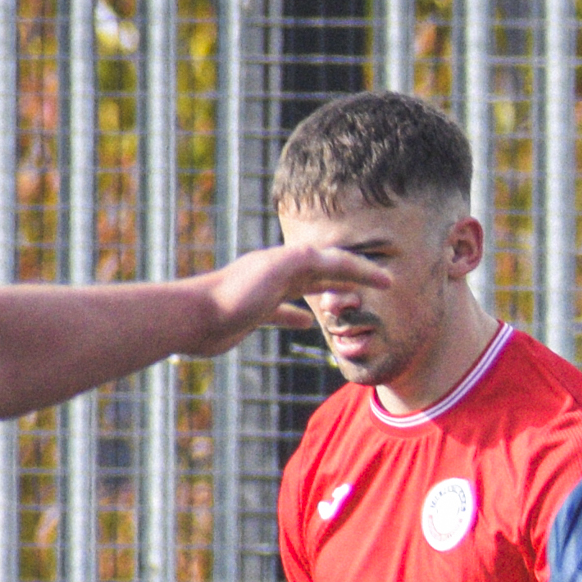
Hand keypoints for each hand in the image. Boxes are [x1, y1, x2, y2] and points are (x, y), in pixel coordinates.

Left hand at [183, 244, 391, 355]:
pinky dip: (299, 315)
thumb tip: (334, 258)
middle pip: (324, 270)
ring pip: (307, 289)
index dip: (362, 270)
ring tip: (350, 302)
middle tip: (378, 287)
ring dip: (330, 292)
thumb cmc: (232, 295)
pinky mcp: (254, 313)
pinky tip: (309, 323)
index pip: (334, 261)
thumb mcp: (275, 272)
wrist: (193, 317)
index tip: (387, 283)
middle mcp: (278, 272)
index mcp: (287, 260)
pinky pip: (283, 312)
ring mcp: (266, 292)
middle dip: (352, 276)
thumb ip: (304, 261)